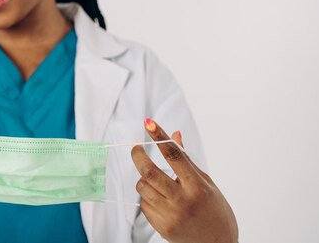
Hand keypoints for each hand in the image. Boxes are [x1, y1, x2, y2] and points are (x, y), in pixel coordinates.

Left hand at [131, 119, 237, 242]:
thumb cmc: (215, 211)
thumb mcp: (206, 183)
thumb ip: (187, 160)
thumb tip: (174, 134)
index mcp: (198, 187)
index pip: (174, 156)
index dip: (159, 137)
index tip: (148, 123)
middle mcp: (184, 201)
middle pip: (150, 172)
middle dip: (138, 155)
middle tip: (135, 148)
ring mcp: (171, 215)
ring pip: (143, 187)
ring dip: (144, 179)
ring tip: (155, 181)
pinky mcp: (162, 227)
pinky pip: (144, 204)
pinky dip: (148, 198)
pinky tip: (160, 201)